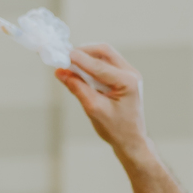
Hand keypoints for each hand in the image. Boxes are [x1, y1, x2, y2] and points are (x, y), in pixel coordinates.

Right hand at [55, 44, 150, 163]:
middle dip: (83, 52)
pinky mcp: (124, 77)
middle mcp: (131, 74)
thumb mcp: (94, 109)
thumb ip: (78, 88)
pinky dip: (92, 64)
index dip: (79, 59)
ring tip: (70, 65)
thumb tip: (60, 72)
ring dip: (87, 57)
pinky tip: (80, 71)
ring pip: (105, 55)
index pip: (99, 66)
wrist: (131, 140)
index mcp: (128, 82)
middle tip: (65, 58)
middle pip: (104, 51)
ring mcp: (130, 74)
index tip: (62, 55)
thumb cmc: (116, 129)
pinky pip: (106, 63)